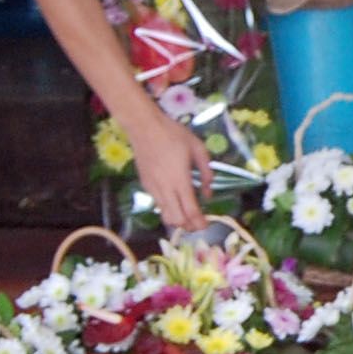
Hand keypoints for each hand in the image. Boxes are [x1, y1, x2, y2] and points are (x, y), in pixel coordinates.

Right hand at [115, 93, 216, 229]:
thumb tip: (208, 193)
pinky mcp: (145, 185)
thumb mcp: (198, 148)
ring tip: (187, 215)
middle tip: (198, 223)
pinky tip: (175, 201)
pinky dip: (168, 209)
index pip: (190, 211)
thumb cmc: (173, 135)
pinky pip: (158, 204)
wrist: (144, 127)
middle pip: (176, 220)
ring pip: (165, 215)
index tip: (206, 225)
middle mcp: (166, 189)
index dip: (200, 223)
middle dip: (188, 226)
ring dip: (177, 219)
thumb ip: (206, 172)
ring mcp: (153, 188)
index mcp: (180, 180)